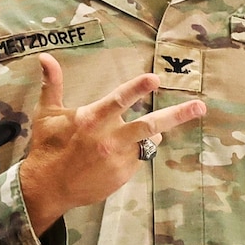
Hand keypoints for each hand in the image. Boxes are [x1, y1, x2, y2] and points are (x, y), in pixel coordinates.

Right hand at [19, 53, 205, 233]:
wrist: (47, 188)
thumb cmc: (47, 148)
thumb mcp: (48, 114)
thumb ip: (52, 84)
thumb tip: (45, 56)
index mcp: (92, 119)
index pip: (119, 100)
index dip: (137, 88)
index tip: (155, 79)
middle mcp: (109, 138)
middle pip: (150, 124)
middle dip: (178, 115)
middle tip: (200, 107)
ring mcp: (118, 158)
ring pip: (149, 140)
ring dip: (153, 132)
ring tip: (154, 128)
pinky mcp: (123, 175)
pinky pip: (138, 157)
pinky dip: (135, 151)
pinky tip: (117, 153)